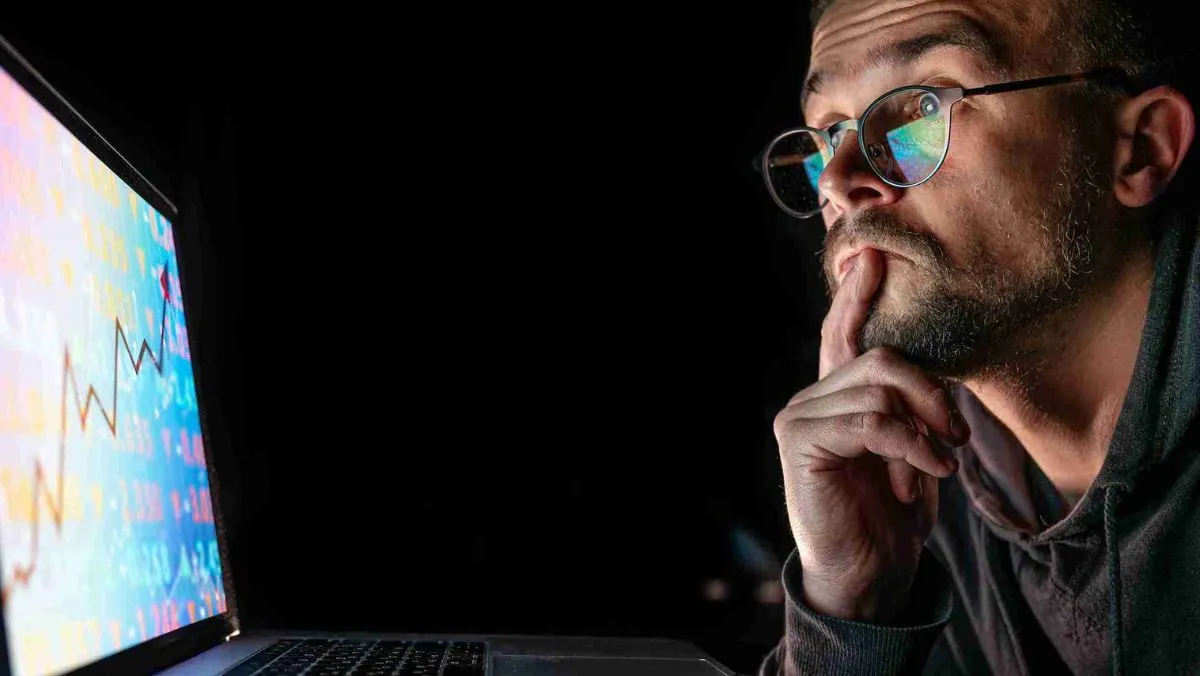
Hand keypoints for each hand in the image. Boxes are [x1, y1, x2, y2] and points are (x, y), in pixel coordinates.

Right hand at [773, 249, 969, 621]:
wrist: (868, 576)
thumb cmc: (890, 517)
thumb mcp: (911, 451)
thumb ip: (909, 407)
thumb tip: (931, 371)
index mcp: (836, 398)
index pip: (844, 334)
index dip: (858, 295)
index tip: (874, 256)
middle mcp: (811, 399)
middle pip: (881, 358)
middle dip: (932, 391)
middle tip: (955, 434)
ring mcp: (799, 417)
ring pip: (879, 387)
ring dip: (924, 430)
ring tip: (939, 466)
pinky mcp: (800, 441)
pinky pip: (872, 421)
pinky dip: (911, 447)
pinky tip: (929, 473)